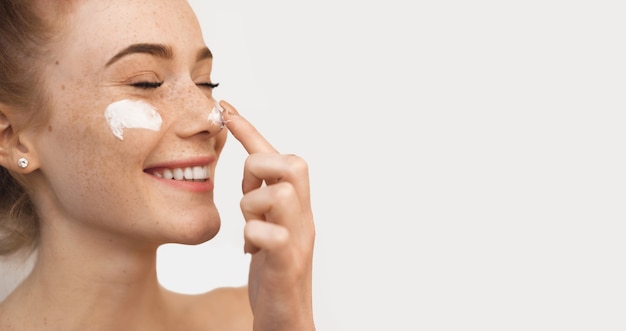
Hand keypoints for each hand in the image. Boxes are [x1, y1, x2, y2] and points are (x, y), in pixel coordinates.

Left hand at [221, 101, 315, 330]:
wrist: (287, 316)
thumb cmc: (273, 267)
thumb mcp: (266, 223)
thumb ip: (262, 195)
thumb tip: (251, 166)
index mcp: (296, 205)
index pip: (276, 157)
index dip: (250, 130)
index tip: (225, 107)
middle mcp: (303, 217)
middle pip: (293, 164)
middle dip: (261, 168)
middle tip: (248, 192)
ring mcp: (298, 240)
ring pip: (281, 194)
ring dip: (253, 204)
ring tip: (249, 227)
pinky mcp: (287, 265)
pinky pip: (273, 236)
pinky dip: (254, 236)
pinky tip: (250, 250)